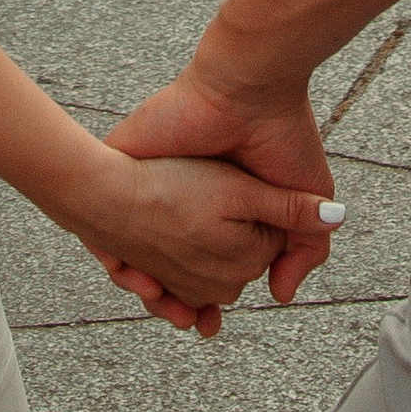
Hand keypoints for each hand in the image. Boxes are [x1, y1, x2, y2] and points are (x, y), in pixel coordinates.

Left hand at [107, 69, 337, 314]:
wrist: (247, 87)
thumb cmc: (283, 133)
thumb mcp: (308, 197)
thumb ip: (303, 249)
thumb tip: (281, 295)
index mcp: (222, 201)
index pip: (203, 261)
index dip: (203, 297)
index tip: (207, 323)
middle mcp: (185, 192)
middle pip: (163, 261)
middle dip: (168, 296)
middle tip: (183, 319)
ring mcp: (153, 176)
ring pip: (128, 243)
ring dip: (137, 278)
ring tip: (155, 297)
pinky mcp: (125, 156)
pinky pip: (102, 209)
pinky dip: (109, 246)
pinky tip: (131, 270)